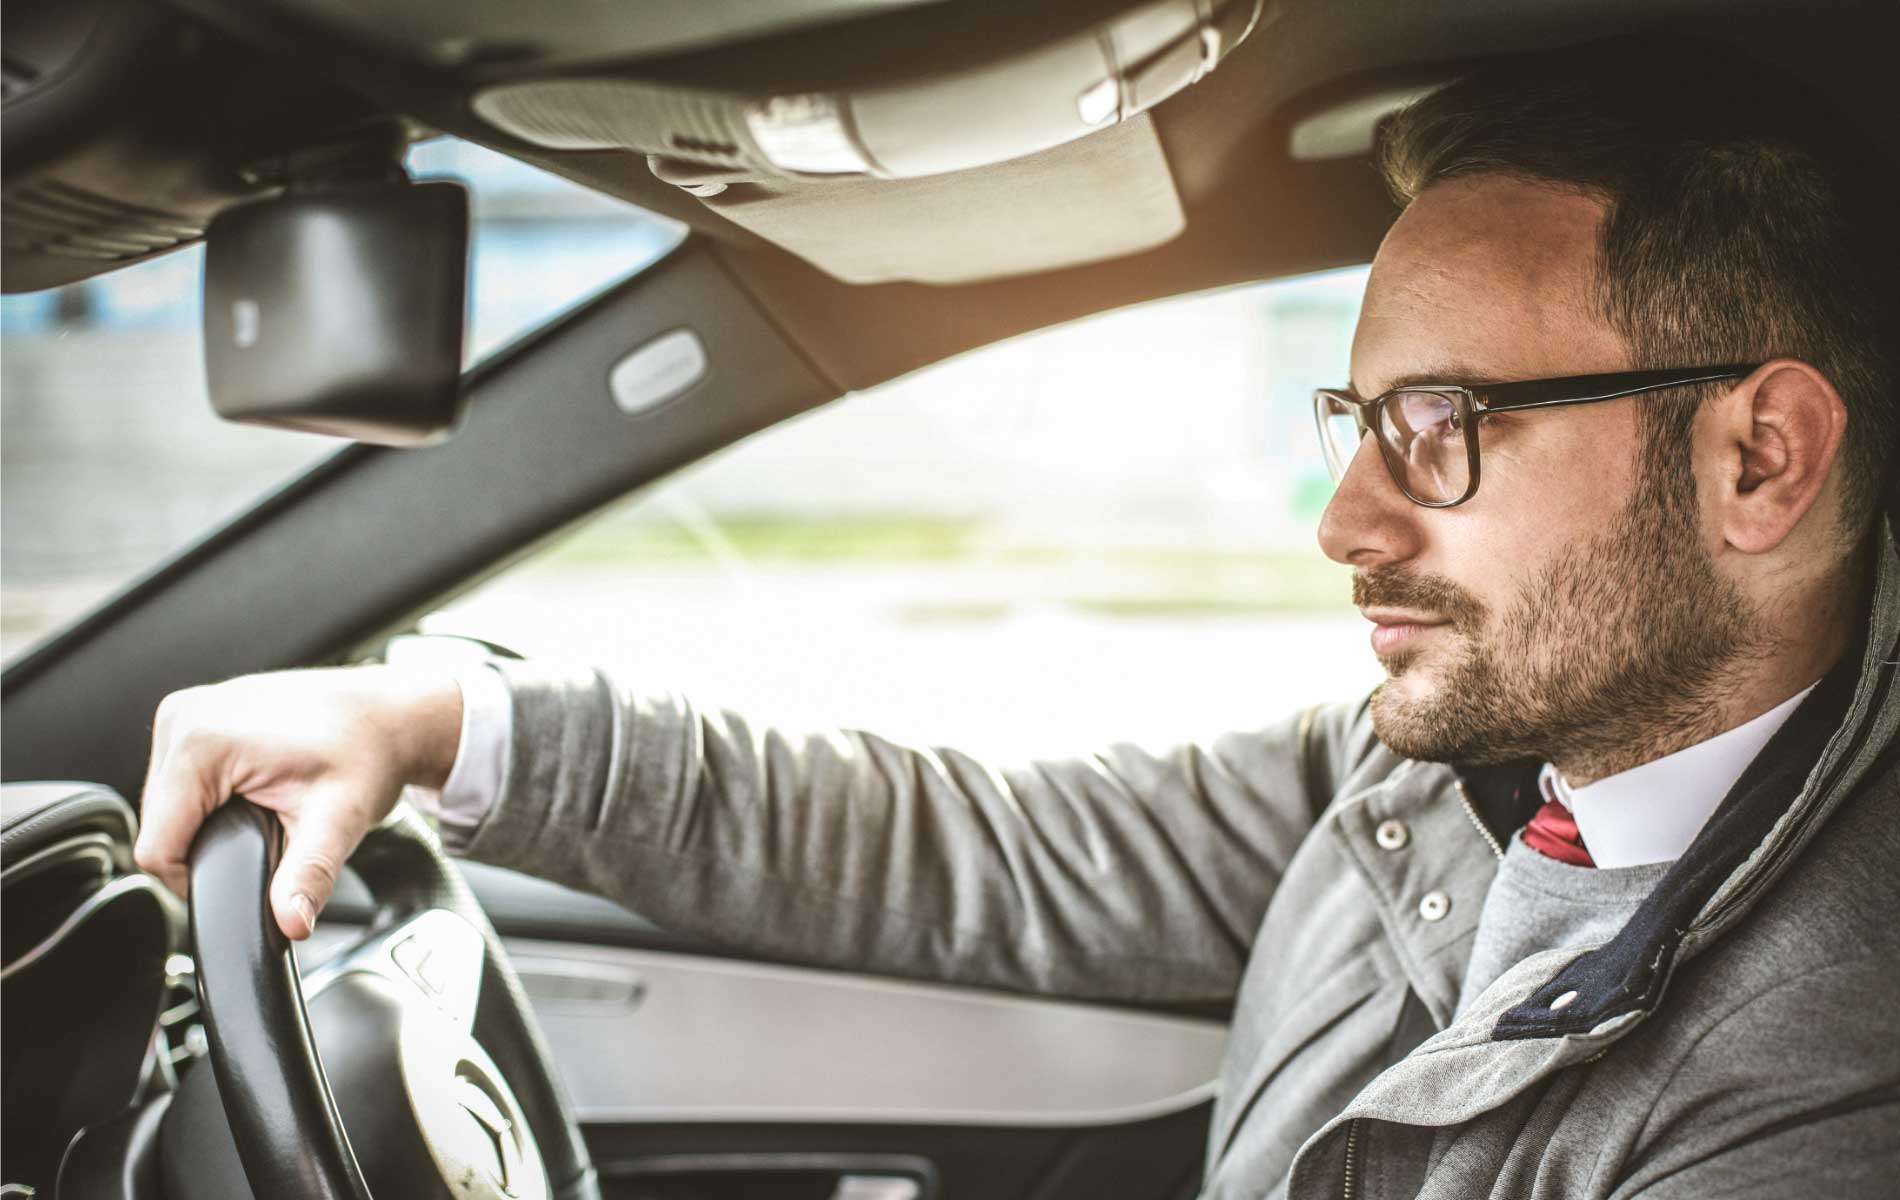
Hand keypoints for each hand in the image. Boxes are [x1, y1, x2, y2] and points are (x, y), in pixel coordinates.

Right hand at [135, 666, 463, 940]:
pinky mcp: (193, 713)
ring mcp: (184, 710)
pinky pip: (178, 780)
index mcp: (201, 742)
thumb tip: (291, 924)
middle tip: (268, 839)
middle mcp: (183, 717)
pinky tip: (250, 794)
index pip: (158, 847)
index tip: (248, 875)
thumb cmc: (368, 753)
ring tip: (263, 814)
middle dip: (206, 848)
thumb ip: (309, 875)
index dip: (197, 879)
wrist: (387, 715)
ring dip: (204, 823)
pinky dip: (207, 798)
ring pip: (164, 805)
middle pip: (158, 827)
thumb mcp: (340, 820)